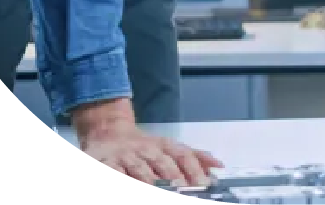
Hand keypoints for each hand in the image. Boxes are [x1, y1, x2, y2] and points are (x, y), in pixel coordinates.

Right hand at [71, 99, 223, 188]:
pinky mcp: (107, 164)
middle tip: (187, 193)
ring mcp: (126, 156)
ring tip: (164, 195)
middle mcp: (146, 148)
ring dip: (153, 183)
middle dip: (176, 179)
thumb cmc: (142, 146)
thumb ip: (193, 156)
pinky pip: (118, 176)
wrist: (106, 131)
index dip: (194, 169)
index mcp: (163, 144)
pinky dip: (126, 183)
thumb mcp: (167, 146)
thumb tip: (218, 166)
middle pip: (163, 163)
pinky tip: (138, 192)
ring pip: (141, 170)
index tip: (205, 184)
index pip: (182, 154)